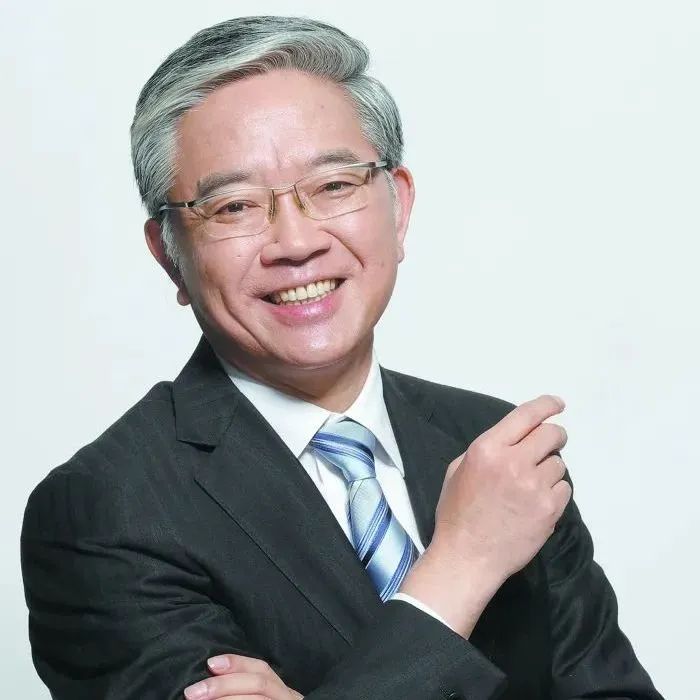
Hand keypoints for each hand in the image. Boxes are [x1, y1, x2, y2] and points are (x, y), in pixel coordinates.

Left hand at [184, 654, 302, 699]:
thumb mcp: (264, 699)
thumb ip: (246, 690)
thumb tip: (214, 674)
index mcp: (283, 691)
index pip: (262, 669)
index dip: (237, 663)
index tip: (211, 663)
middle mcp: (287, 698)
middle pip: (258, 685)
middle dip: (224, 686)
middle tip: (193, 692)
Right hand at [432, 393, 570, 579]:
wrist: (468, 557)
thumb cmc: (457, 512)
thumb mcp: (458, 470)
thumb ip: (487, 449)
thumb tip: (514, 438)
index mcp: (487, 448)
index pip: (526, 415)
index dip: (546, 405)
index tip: (558, 404)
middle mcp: (513, 462)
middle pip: (551, 435)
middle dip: (554, 437)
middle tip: (548, 447)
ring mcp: (534, 486)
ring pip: (558, 464)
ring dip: (549, 470)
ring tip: (530, 486)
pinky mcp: (549, 509)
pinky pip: (564, 489)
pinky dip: (554, 493)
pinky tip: (536, 504)